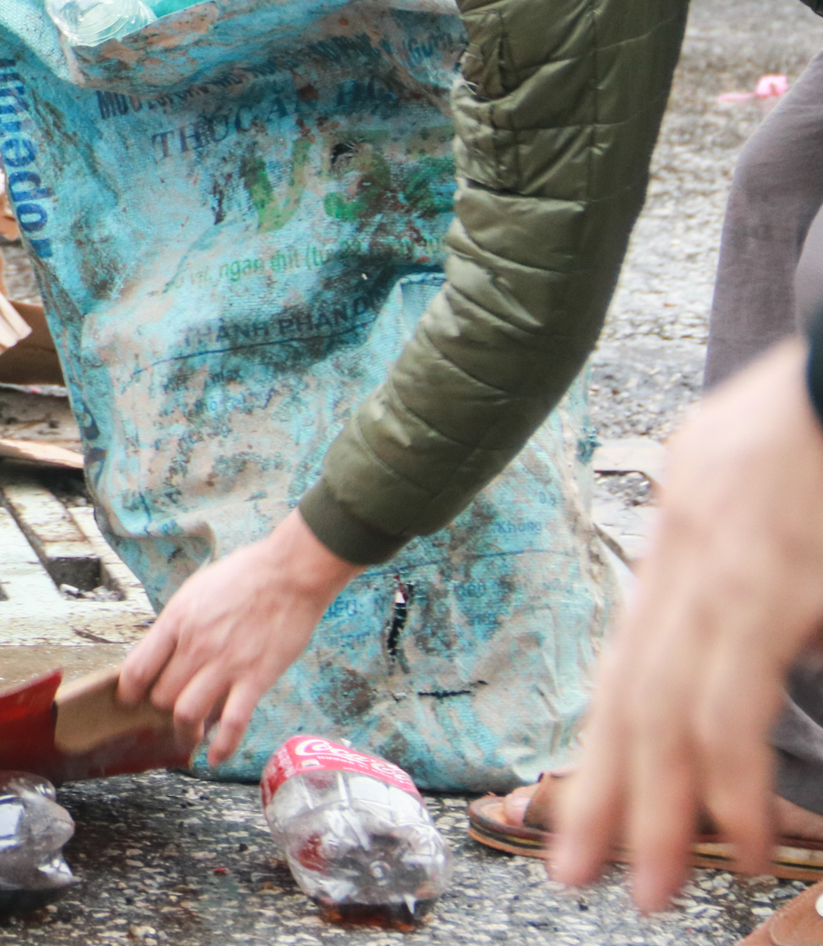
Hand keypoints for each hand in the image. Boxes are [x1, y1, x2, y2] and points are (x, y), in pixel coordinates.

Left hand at [119, 510, 361, 762]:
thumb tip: (161, 653)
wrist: (289, 573)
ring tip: (188, 736)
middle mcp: (195, 645)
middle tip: (167, 715)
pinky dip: (221, 747)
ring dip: (185, 732)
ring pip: (188, 715)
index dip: (128, 693)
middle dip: (160, 711)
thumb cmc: (243, 577)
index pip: (136, 669)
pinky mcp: (255, 679)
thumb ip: (176, 625)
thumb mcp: (195, 592)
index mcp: (176, 621)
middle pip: (161, 696)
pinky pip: (232, 724)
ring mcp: (225, 665)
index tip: (130, 701)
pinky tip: (216, 757)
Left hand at [550, 338, 822, 911]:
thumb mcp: (753, 468)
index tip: (587, 811)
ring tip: (648, 884)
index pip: (629, 660)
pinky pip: (730, 700)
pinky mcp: (769, 587)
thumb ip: (733, 540)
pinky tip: (735, 835)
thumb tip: (738, 608)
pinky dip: (729, 778)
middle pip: (628, 696)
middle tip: (583, 873)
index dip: (606, 742)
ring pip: (666, 713)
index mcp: (681, 529)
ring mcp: (723, 571)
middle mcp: (684, 553)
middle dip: (606, 794)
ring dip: (660, 809)